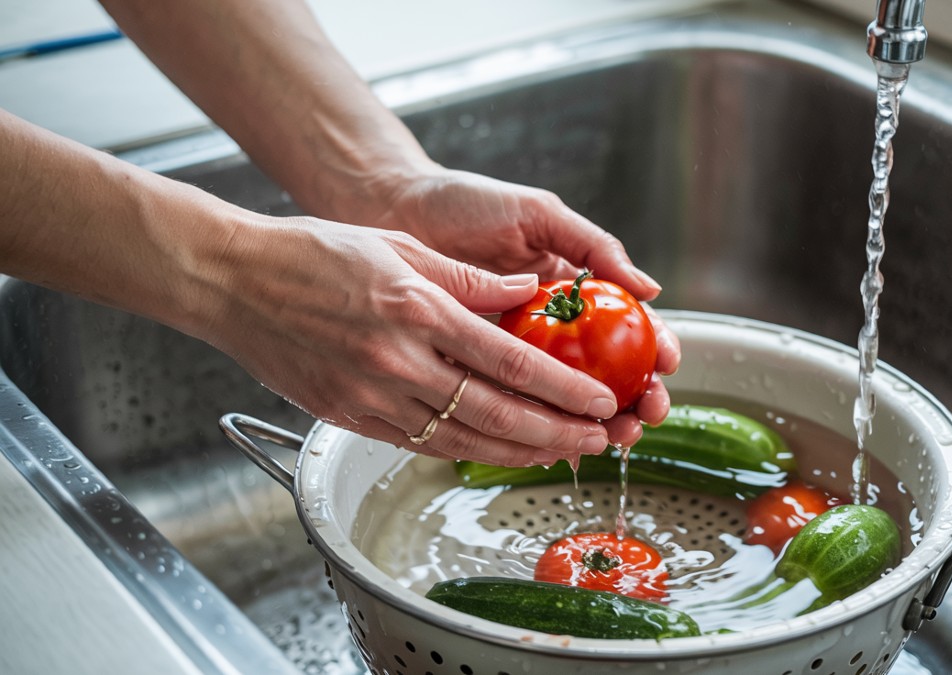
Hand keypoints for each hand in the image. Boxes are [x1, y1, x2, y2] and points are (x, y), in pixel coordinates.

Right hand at [207, 215, 629, 466]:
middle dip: (556, 432)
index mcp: (417, 310)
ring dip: (519, 452)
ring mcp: (371, 394)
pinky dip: (466, 453)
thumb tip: (525, 289)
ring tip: (561, 454)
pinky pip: (419, 443)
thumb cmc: (312, 254)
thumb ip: (467, 278)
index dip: (562, 388)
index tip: (598, 400)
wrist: (233, 282)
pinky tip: (497, 453)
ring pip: (462, 439)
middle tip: (597, 440)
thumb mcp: (399, 247)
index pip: (509, 362)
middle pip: (496, 412)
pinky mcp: (349, 415)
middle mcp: (398, 360)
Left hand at [346, 167, 682, 440]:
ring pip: (567, 398)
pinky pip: (513, 407)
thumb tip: (649, 288)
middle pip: (609, 371)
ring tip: (617, 435)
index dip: (654, 346)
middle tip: (647, 413)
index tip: (667, 364)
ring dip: (599, 421)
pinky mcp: (476, 371)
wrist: (393, 209)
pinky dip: (541, 428)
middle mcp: (550, 325)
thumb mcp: (538, 215)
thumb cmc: (463, 202)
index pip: (627, 323)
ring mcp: (515, 352)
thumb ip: (592, 246)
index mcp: (572, 286)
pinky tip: (560, 443)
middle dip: (637, 397)